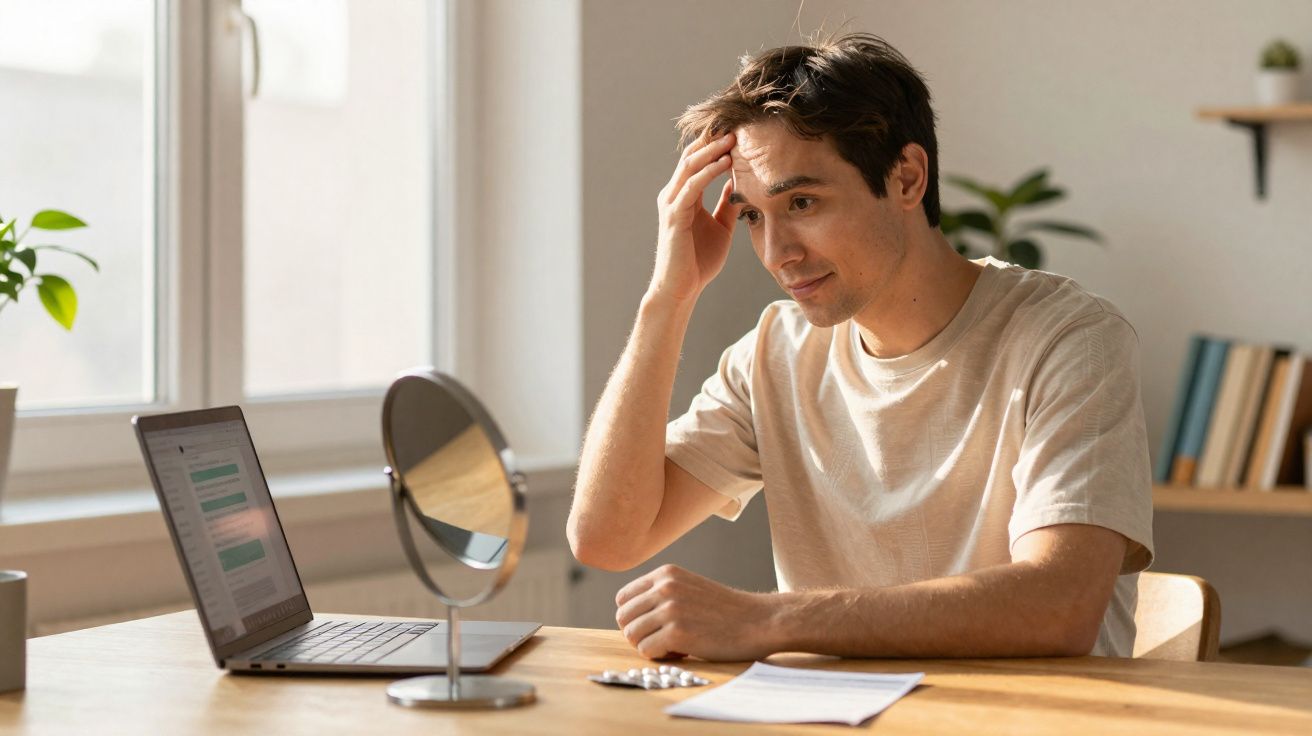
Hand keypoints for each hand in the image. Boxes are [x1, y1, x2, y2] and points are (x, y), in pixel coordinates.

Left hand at [614, 564, 777, 660]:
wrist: (760, 621)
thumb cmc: (726, 610)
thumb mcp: (690, 587)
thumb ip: (662, 593)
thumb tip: (628, 616)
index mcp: (665, 573)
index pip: (623, 598)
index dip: (635, 617)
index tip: (655, 626)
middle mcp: (664, 587)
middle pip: (624, 618)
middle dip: (640, 633)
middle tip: (664, 640)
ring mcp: (670, 609)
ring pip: (632, 636)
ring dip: (649, 646)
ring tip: (675, 645)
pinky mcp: (677, 633)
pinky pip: (646, 651)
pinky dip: (660, 656)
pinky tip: (682, 652)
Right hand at [649, 133, 737, 302]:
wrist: (681, 289)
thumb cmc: (699, 262)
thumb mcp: (721, 227)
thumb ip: (728, 205)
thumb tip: (741, 184)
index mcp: (684, 196)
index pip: (697, 161)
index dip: (715, 144)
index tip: (738, 131)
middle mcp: (673, 195)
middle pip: (691, 156)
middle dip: (712, 139)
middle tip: (735, 124)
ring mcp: (671, 204)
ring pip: (690, 166)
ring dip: (712, 150)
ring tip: (732, 137)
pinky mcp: (674, 216)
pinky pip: (692, 187)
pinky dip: (708, 172)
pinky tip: (725, 163)